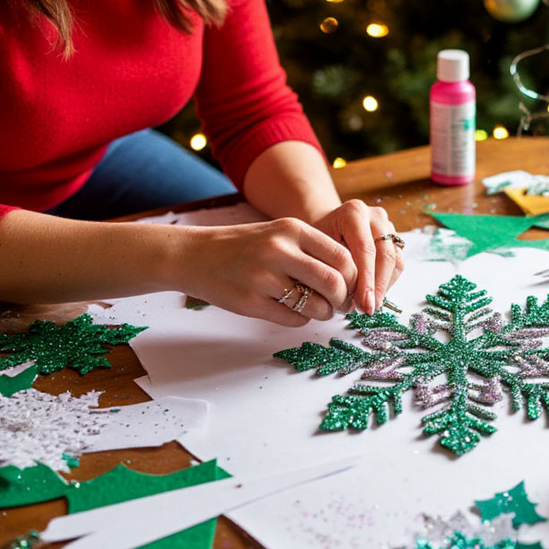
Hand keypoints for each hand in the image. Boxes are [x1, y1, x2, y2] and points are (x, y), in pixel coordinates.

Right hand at [173, 218, 356, 325]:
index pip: (343, 257)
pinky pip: (294, 319)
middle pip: (334, 283)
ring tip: (318, 309)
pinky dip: (301, 319)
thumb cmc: (246, 247)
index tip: (351, 287)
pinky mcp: (250, 302)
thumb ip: (314, 251)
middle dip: (344, 300)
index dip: (354, 278)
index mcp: (292, 229)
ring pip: (316, 305)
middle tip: (340, 305)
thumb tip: (353, 280)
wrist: (194, 255)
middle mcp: (279, 250)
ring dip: (324, 313)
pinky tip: (292, 310)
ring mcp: (263, 278)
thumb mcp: (280, 234)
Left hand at [312, 200, 404, 313]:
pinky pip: (397, 265)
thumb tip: (349, 300)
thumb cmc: (317, 242)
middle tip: (368, 309)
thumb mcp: (316, 250)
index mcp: (354, 212)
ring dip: (384, 286)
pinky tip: (374, 295)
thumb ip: (333, 268)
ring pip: (395, 261)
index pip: (365, 249)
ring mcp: (388, 226)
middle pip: (385, 255)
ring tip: (370, 305)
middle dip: (377, 286)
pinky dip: (387, 283)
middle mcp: (375, 216)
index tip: (364, 304)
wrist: (325, 228)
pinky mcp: (394, 239)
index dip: (366, 280)